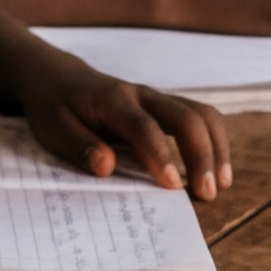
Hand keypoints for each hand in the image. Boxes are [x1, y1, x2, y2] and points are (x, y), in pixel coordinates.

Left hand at [14, 65, 225, 197]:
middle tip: (207, 193)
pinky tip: (216, 172)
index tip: (173, 185)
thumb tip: (106, 167)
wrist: (57, 76)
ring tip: (219, 185)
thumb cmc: (54, 106)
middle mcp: (141, 96)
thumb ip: (77, 145)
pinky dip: (215, 143)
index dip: (160, 155)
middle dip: (202, 154)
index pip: (143, 127)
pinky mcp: (166, 107)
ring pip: (202, 114)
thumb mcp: (51, 127)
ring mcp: (158, 99)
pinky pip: (201, 118)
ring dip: (217, 149)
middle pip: (186, 116)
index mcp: (111, 100)